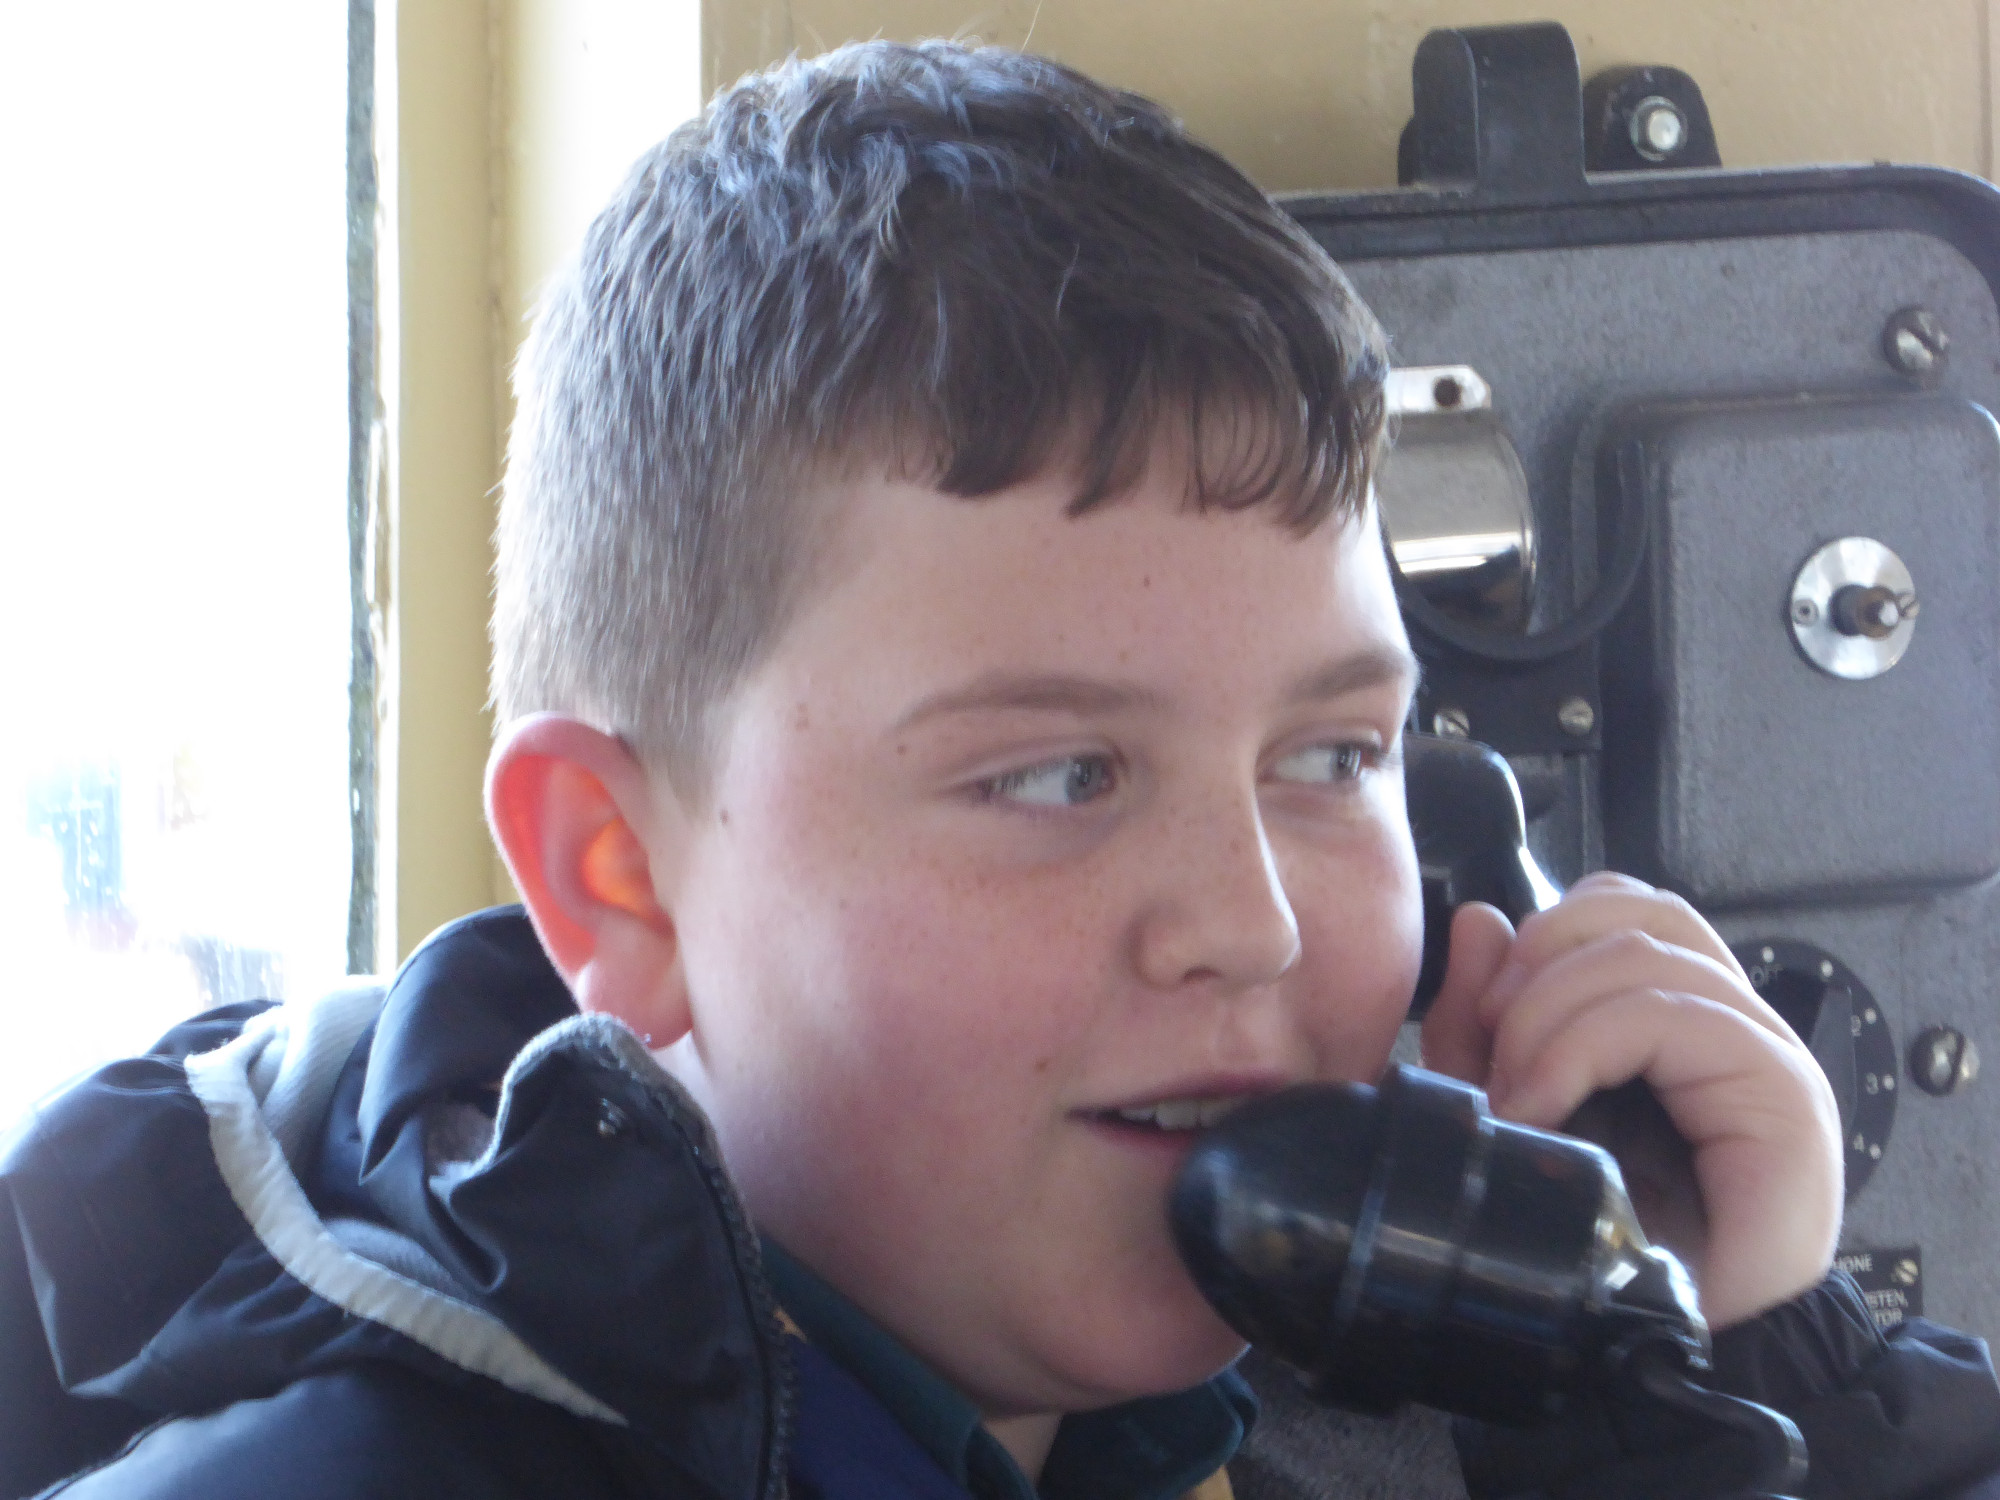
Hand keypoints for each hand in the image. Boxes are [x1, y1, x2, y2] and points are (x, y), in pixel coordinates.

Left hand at [1419, 872, 1842, 1329]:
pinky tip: (1545, 1106)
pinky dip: (1584, 1047)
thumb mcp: (1508, 1108)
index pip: (1622, 906)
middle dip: (1538, 966)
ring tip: (1520, 1095)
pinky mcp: (1780, 1092)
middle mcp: (1728, 1022)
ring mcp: (1762, 1052)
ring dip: (1551, 1016)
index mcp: (1672, 1015)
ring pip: (1647, 952)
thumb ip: (1484, 1021)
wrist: (1655, 1341)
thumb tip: (1482, 918)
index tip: (1484, 1011)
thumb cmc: (1592, 1234)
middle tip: (1494, 1048)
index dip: (1543, 932)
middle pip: (1635, 912)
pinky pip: (1674, 1016)